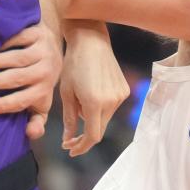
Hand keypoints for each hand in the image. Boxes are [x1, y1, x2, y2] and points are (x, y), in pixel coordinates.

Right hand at [0, 22, 61, 140]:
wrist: (53, 45)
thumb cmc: (40, 77)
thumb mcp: (41, 100)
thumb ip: (36, 119)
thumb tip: (30, 134)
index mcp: (45, 90)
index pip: (25, 99)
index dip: (7, 105)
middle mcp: (46, 71)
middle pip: (20, 78)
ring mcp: (43, 51)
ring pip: (18, 58)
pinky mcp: (38, 33)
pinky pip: (18, 38)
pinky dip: (3, 43)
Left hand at [58, 22, 129, 155]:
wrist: (91, 40)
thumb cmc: (73, 63)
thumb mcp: (65, 92)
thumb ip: (68, 118)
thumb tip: (68, 139)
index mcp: (94, 103)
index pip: (92, 136)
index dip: (81, 146)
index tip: (70, 150)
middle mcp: (111, 102)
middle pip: (99, 129)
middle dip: (84, 134)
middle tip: (69, 137)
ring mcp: (120, 96)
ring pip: (104, 118)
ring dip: (91, 117)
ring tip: (80, 99)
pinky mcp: (124, 90)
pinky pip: (111, 107)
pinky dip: (99, 107)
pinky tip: (91, 91)